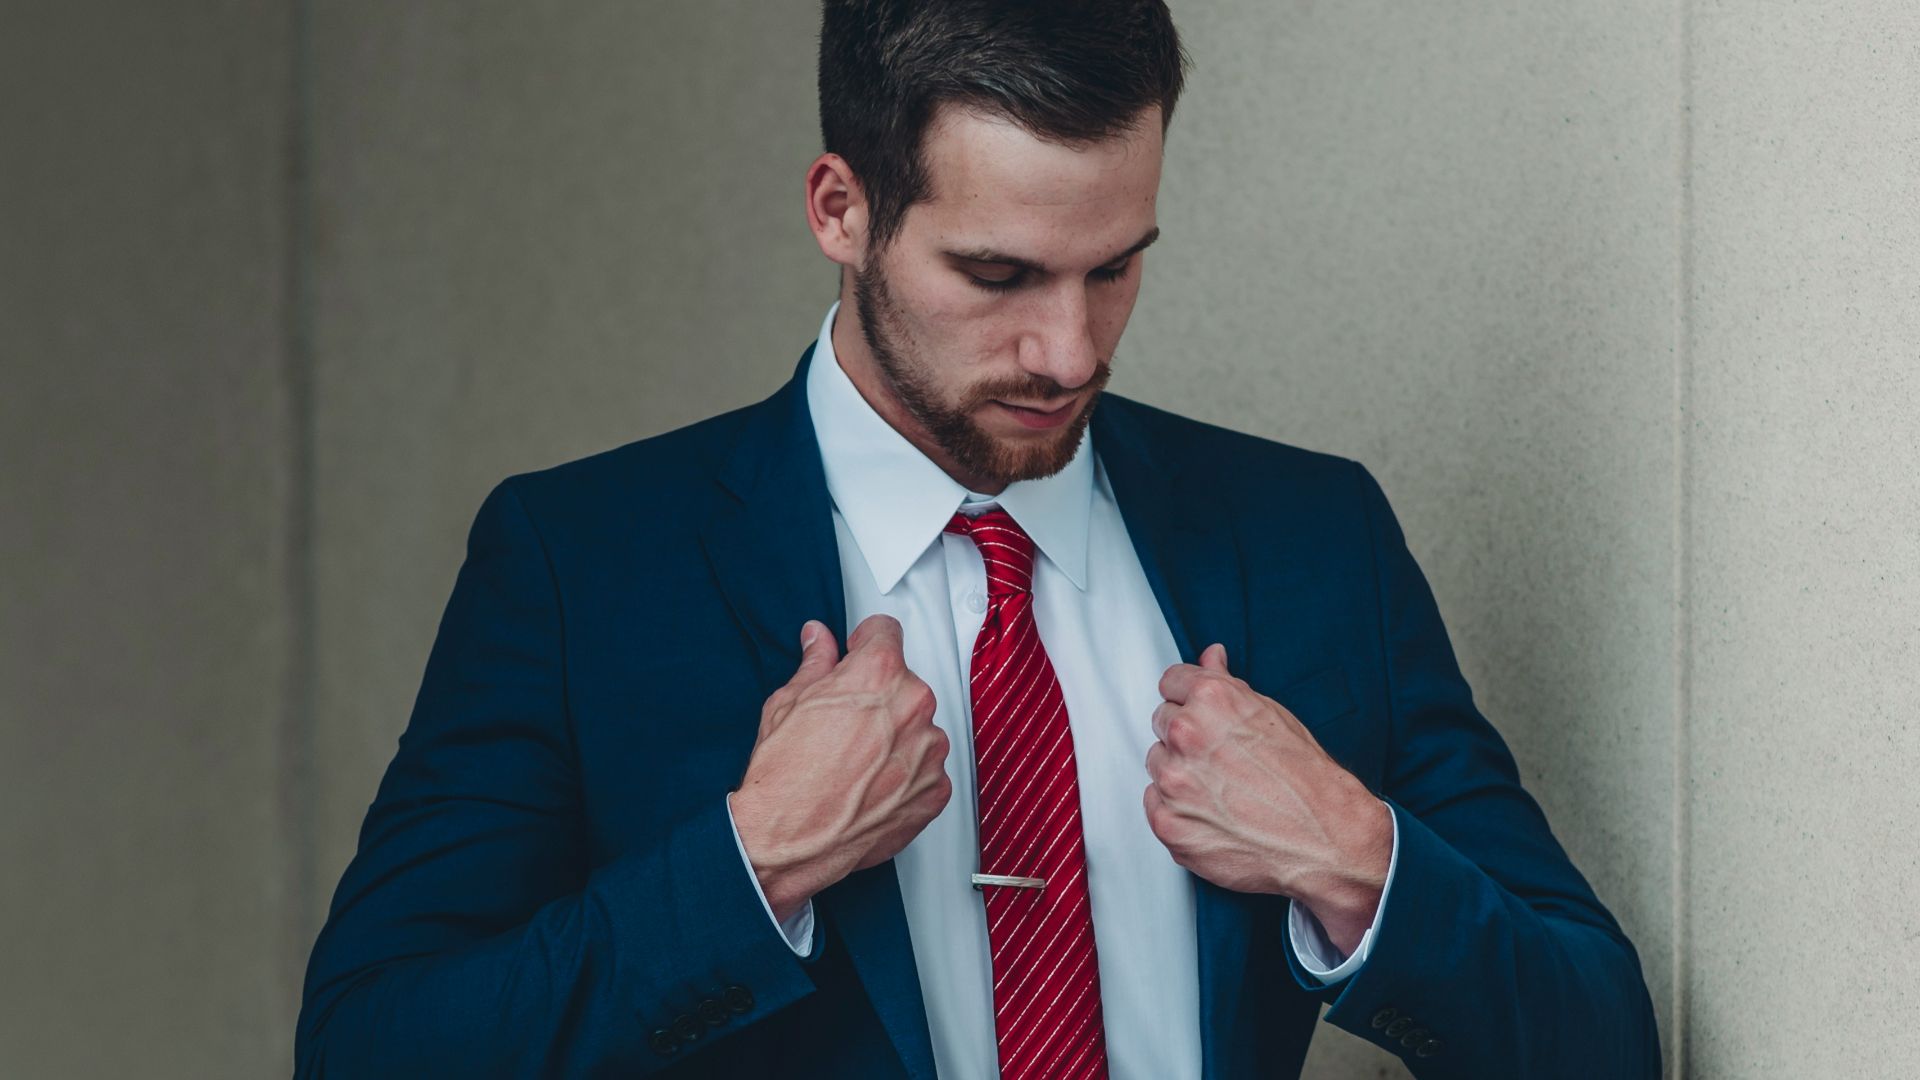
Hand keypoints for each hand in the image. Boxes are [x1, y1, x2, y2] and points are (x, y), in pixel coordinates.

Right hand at [731, 614, 951, 920]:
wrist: (788, 838)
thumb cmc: (785, 777)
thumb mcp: (788, 703)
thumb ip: (815, 664)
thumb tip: (819, 641)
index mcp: (878, 673)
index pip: (886, 631)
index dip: (866, 641)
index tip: (859, 652)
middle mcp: (912, 705)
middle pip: (904, 683)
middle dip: (879, 696)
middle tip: (846, 722)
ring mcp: (929, 750)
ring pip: (919, 727)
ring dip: (896, 737)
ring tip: (857, 761)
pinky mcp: (936, 790)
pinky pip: (927, 770)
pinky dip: (906, 775)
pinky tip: (872, 786)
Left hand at [1143, 643, 1391, 954]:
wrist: (1327, 839)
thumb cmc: (1309, 780)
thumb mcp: (1273, 715)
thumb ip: (1228, 684)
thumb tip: (1210, 656)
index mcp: (1211, 700)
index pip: (1171, 683)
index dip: (1189, 698)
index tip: (1200, 712)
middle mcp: (1187, 735)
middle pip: (1162, 722)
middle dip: (1187, 737)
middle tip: (1223, 759)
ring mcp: (1174, 782)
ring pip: (1158, 764)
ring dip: (1180, 773)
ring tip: (1224, 789)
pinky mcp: (1169, 824)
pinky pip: (1156, 804)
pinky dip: (1178, 809)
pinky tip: (1214, 813)